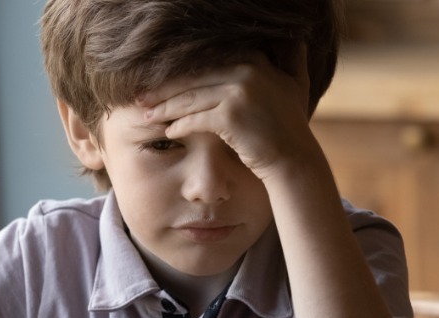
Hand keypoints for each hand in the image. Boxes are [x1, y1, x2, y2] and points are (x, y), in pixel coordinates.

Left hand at [135, 46, 318, 181]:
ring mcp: (239, 92)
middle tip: (141, 98)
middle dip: (163, 90)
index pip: (205, 61)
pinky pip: (194, 120)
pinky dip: (179, 127)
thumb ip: (292, 58)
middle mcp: (247, 70)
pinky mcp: (230, 117)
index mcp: (254, 59)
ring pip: (190, 99)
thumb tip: (297, 37)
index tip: (160, 80)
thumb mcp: (295, 84)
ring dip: (164, 109)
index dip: (180, 72)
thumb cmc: (291, 125)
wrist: (295, 158)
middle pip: (193, 78)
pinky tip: (168, 132)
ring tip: (147, 116)